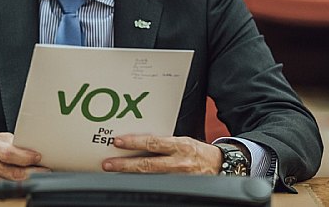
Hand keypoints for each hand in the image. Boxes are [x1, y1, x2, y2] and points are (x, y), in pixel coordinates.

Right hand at [0, 133, 48, 196]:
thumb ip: (11, 141)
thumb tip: (30, 145)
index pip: (9, 154)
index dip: (25, 157)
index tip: (38, 156)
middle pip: (13, 172)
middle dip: (33, 172)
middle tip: (45, 169)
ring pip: (10, 184)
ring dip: (27, 181)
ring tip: (39, 176)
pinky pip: (3, 191)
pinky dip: (15, 189)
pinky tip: (24, 184)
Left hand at [102, 134, 221, 173]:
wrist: (219, 166)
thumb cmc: (199, 151)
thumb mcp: (183, 141)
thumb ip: (165, 143)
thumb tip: (141, 142)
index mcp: (180, 146)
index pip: (153, 143)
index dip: (134, 142)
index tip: (118, 142)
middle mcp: (178, 163)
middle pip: (147, 165)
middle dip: (125, 164)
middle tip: (108, 163)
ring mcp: (178, 178)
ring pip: (149, 178)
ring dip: (130, 175)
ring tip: (115, 172)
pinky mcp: (179, 188)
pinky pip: (158, 185)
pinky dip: (144, 183)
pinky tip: (132, 182)